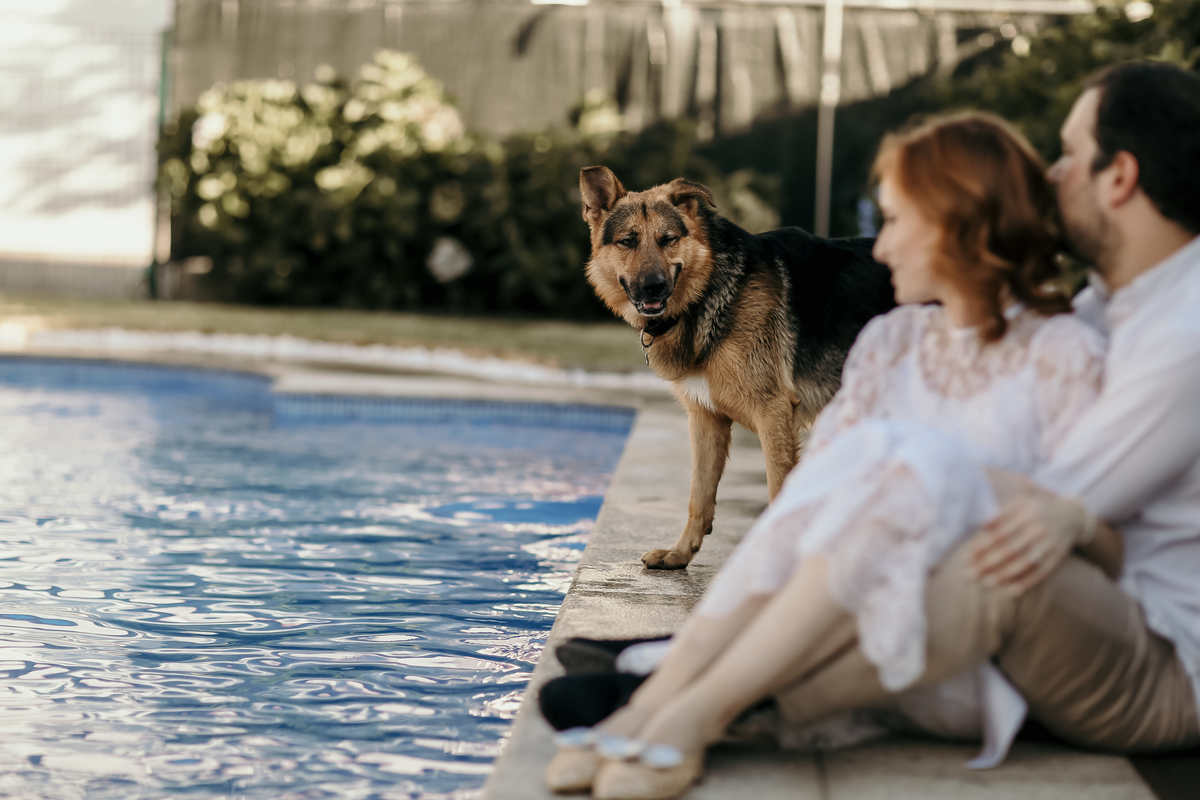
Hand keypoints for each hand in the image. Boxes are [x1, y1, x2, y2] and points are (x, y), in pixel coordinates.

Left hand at [970, 479, 1090, 594]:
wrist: (1071, 516)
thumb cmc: (1037, 508)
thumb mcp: (1021, 503)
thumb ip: (1001, 513)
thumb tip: (981, 523)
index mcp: (1026, 514)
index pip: (1000, 533)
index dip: (982, 545)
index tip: (966, 556)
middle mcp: (1038, 529)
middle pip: (1009, 549)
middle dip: (988, 562)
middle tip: (970, 573)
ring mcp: (1049, 544)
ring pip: (1024, 563)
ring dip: (1004, 574)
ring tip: (985, 583)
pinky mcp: (1057, 557)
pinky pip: (1041, 573)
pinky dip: (1027, 583)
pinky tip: (1012, 592)